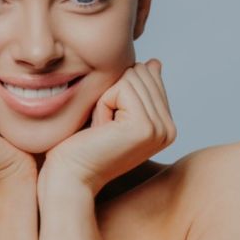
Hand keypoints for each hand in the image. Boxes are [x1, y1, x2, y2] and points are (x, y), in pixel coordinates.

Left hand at [40, 59, 176, 197]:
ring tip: (102, 128)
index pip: (149, 76)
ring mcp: (160, 129)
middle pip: (141, 73)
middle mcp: (169, 129)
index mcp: (166, 125)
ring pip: (131, 78)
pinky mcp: (144, 127)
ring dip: (106, 98)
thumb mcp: (115, 112)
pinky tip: (100, 129)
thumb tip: (155, 63)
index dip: (119, 90)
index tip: (110, 122)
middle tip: (104, 126)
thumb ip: (137, 89)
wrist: (70, 177)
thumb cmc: (83, 145)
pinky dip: (102, 104)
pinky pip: (121, 88)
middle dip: (113, 91)